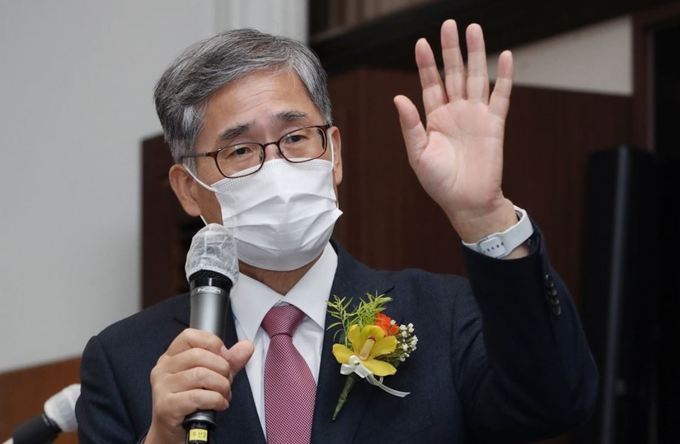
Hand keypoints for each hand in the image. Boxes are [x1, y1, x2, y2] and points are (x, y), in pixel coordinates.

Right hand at [145, 329, 253, 443]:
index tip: (223, 356)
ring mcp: (162, 387)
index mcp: (171, 357)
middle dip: (222, 369)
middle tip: (226, 381)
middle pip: (199, 355)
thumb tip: (247, 346)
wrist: (174, 432)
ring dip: (221, 386)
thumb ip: (229, 360)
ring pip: (200, 375)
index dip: (213, 343)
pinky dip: (216, 400)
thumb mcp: (212, 376)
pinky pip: (198, 397)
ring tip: (224, 394)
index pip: (190, 335)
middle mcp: (163, 369)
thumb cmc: (191, 401)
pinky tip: (219, 404)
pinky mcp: (166, 406)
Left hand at [394, 20, 517, 241]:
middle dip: (451, 50)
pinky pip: (501, 96)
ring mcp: (476, 115)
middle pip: (454, 73)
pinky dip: (504, 77)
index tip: (421, 43)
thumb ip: (410, 126)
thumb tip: (398, 97)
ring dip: (475, 54)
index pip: (430, 83)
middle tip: (449, 24)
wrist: (467, 202)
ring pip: (476, 77)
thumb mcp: (418, 155)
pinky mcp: (494, 124)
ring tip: (473, 29)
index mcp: (435, 118)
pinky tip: (505, 56)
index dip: (426, 64)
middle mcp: (455, 112)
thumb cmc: (439, 182)